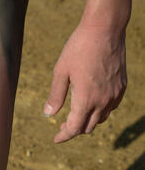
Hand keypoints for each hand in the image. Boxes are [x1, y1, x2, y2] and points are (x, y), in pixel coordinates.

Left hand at [44, 23, 127, 142]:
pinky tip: (91, 103)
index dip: (64, 136)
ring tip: (75, 114)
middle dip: (74, 129)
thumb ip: (55, 95)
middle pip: (88, 127)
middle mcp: (103, 101)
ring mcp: (114, 94)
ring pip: (101, 118)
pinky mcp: (121, 87)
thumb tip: (48, 114)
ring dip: (87, 120)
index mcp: (86, 99)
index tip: (56, 139)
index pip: (75, 128)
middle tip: (62, 125)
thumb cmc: (78, 49)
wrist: (104, 30)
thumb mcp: (60, 72)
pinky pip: (111, 107)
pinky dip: (100, 111)